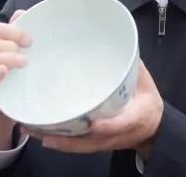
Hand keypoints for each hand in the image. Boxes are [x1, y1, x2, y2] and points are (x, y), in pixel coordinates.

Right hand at [0, 10, 29, 149]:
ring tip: (23, 63)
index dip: (10, 31)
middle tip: (26, 54)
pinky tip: (5, 72)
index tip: (29, 40)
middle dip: (6, 45)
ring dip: (2, 59)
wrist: (6, 109)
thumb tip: (22, 13)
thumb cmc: (13, 76)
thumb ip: (18, 34)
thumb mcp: (18, 54)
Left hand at [25, 61, 163, 157]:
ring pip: (79, 145)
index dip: (108, 125)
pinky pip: (76, 145)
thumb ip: (130, 65)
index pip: (122, 123)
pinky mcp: (96, 143)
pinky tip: (41, 135)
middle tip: (44, 128)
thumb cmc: (146, 102)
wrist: (153, 126)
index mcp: (136, 117)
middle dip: (67, 138)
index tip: (94, 123)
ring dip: (56, 140)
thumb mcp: (144, 81)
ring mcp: (105, 141)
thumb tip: (116, 40)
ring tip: (32, 129)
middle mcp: (117, 134)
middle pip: (91, 141)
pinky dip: (58, 142)